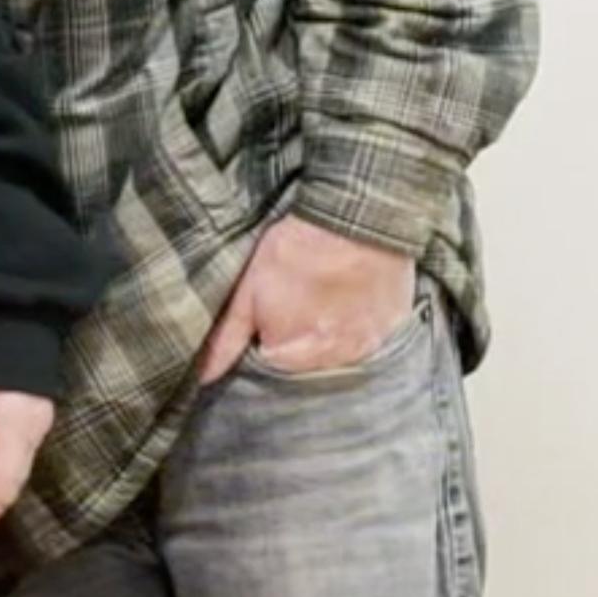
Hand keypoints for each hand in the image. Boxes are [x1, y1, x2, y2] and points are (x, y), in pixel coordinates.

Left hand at [195, 215, 415, 383]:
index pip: (269, 365)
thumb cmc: (295, 250)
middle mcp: (333, 361)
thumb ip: (224, 339)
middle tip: (298, 297)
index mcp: (291, 355)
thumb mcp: (247, 290)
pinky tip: (351, 300)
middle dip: (296, 339)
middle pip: (305, 362)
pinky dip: (359, 326)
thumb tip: (203, 378)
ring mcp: (368, 347)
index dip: (264, 336)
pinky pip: (371, 340)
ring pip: (339, 354)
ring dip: (329, 334)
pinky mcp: (394, 329)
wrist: (357, 218)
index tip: (268, 308)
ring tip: (324, 297)